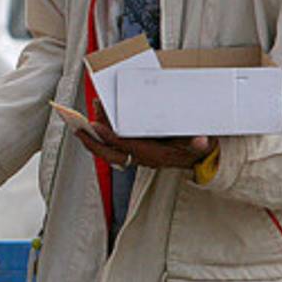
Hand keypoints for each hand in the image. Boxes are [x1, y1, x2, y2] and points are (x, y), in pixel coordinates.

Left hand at [74, 119, 216, 170]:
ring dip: (95, 137)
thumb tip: (203, 141)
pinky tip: (96, 123)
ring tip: (82, 122)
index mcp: (153, 155)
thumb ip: (199, 144)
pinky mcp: (135, 151)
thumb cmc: (194, 149)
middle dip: (92, 142)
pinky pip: (113, 147)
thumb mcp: (199, 145)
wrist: (197, 159)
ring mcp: (137, 156)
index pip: (126, 147)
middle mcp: (142, 157)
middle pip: (110, 153)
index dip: (110, 137)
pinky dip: (102, 136)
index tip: (97, 126)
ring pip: (109, 150)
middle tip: (78, 128)